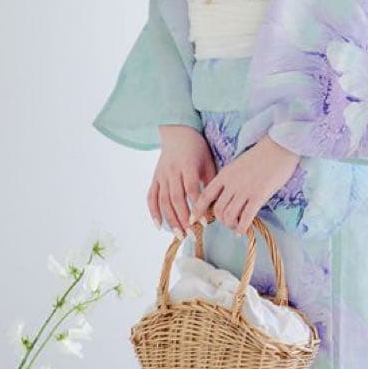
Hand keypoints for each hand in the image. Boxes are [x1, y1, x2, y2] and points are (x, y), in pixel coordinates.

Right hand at [148, 125, 216, 239]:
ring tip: (179, 235)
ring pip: (163, 201)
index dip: (196, 207)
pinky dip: (153, 212)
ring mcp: (161, 175)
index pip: (191, 189)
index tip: (203, 222)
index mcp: (188, 166)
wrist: (177, 132)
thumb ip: (210, 181)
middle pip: (175, 198)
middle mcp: (172, 171)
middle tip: (191, 236)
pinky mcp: (155, 178)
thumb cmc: (197, 148)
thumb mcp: (208, 161)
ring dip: (170, 220)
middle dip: (183, 219)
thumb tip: (216, 204)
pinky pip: (151, 197)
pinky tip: (159, 226)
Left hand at [190, 134, 301, 236]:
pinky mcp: (258, 196)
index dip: (197, 210)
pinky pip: (246, 218)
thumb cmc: (261, 156)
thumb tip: (225, 197)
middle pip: (217, 210)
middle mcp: (231, 184)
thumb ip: (229, 180)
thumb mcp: (237, 165)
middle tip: (228, 222)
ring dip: (231, 225)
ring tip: (236, 226)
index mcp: (224, 175)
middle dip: (220, 220)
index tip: (193, 220)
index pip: (205, 195)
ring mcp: (244, 190)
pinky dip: (242, 228)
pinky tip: (243, 230)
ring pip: (229, 216)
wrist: (279, 147)